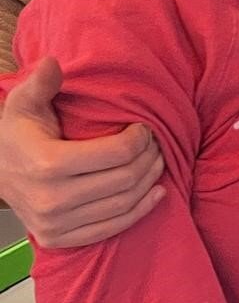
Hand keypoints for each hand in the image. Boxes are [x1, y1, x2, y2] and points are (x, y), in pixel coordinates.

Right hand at [0, 56, 164, 246]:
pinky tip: (154, 194)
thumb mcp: (23, 103)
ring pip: (123, 205)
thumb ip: (41, 83)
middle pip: (124, 180)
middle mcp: (52, 199)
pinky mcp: (60, 239)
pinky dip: (139, 211)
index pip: (116, 154)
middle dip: (148, 159)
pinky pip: (111, 229)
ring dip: (149, 182)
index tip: (145, 128)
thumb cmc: (17, 134)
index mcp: (48, 164)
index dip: (139, 139)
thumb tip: (53, 62)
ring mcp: (56, 224)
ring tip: (157, 163)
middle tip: (157, 144)